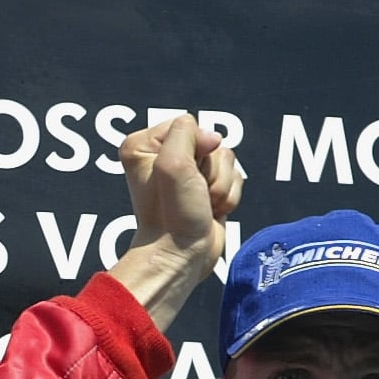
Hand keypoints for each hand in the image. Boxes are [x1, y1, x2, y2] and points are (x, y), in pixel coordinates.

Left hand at [110, 115, 246, 329]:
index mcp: (143, 146)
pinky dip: (229, 195)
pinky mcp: (207, 189)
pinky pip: (234, 177)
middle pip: (211, 141)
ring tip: (203, 204)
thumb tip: (213, 139)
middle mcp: (164, 156)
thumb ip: (186, 132)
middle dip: (211, 169)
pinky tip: (212, 211)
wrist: (181, 254)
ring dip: (221, 184)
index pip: (187, 124)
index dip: (196, 146)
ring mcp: (188, 174)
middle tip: (194, 193)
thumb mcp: (172, 163)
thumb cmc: (172, 214)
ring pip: (227, 158)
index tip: (184, 173)